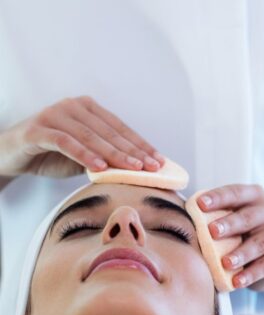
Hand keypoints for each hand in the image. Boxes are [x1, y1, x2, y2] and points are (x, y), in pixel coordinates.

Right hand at [0, 96, 163, 177]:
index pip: (120, 128)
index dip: (141, 145)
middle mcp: (73, 106)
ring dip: (114, 154)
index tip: (159, 161)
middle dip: (133, 151)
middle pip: (109, 132)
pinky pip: (65, 142)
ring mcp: (54, 115)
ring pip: (91, 136)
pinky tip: (100, 166)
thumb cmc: (50, 154)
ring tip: (132, 168)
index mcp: (88, 108)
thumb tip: (138, 170)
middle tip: (152, 167)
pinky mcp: (38, 129)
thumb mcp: (83, 157)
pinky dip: (84, 154)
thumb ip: (106, 158)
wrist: (9, 155)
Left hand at [197, 184, 263, 289]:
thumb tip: (182, 221)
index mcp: (254, 195)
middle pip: (249, 217)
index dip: (218, 197)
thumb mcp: (232, 222)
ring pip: (260, 243)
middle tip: (212, 232)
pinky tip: (237, 282)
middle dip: (230, 224)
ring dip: (241, 253)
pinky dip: (252, 274)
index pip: (235, 193)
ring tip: (225, 263)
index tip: (199, 204)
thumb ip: (214, 218)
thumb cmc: (242, 235)